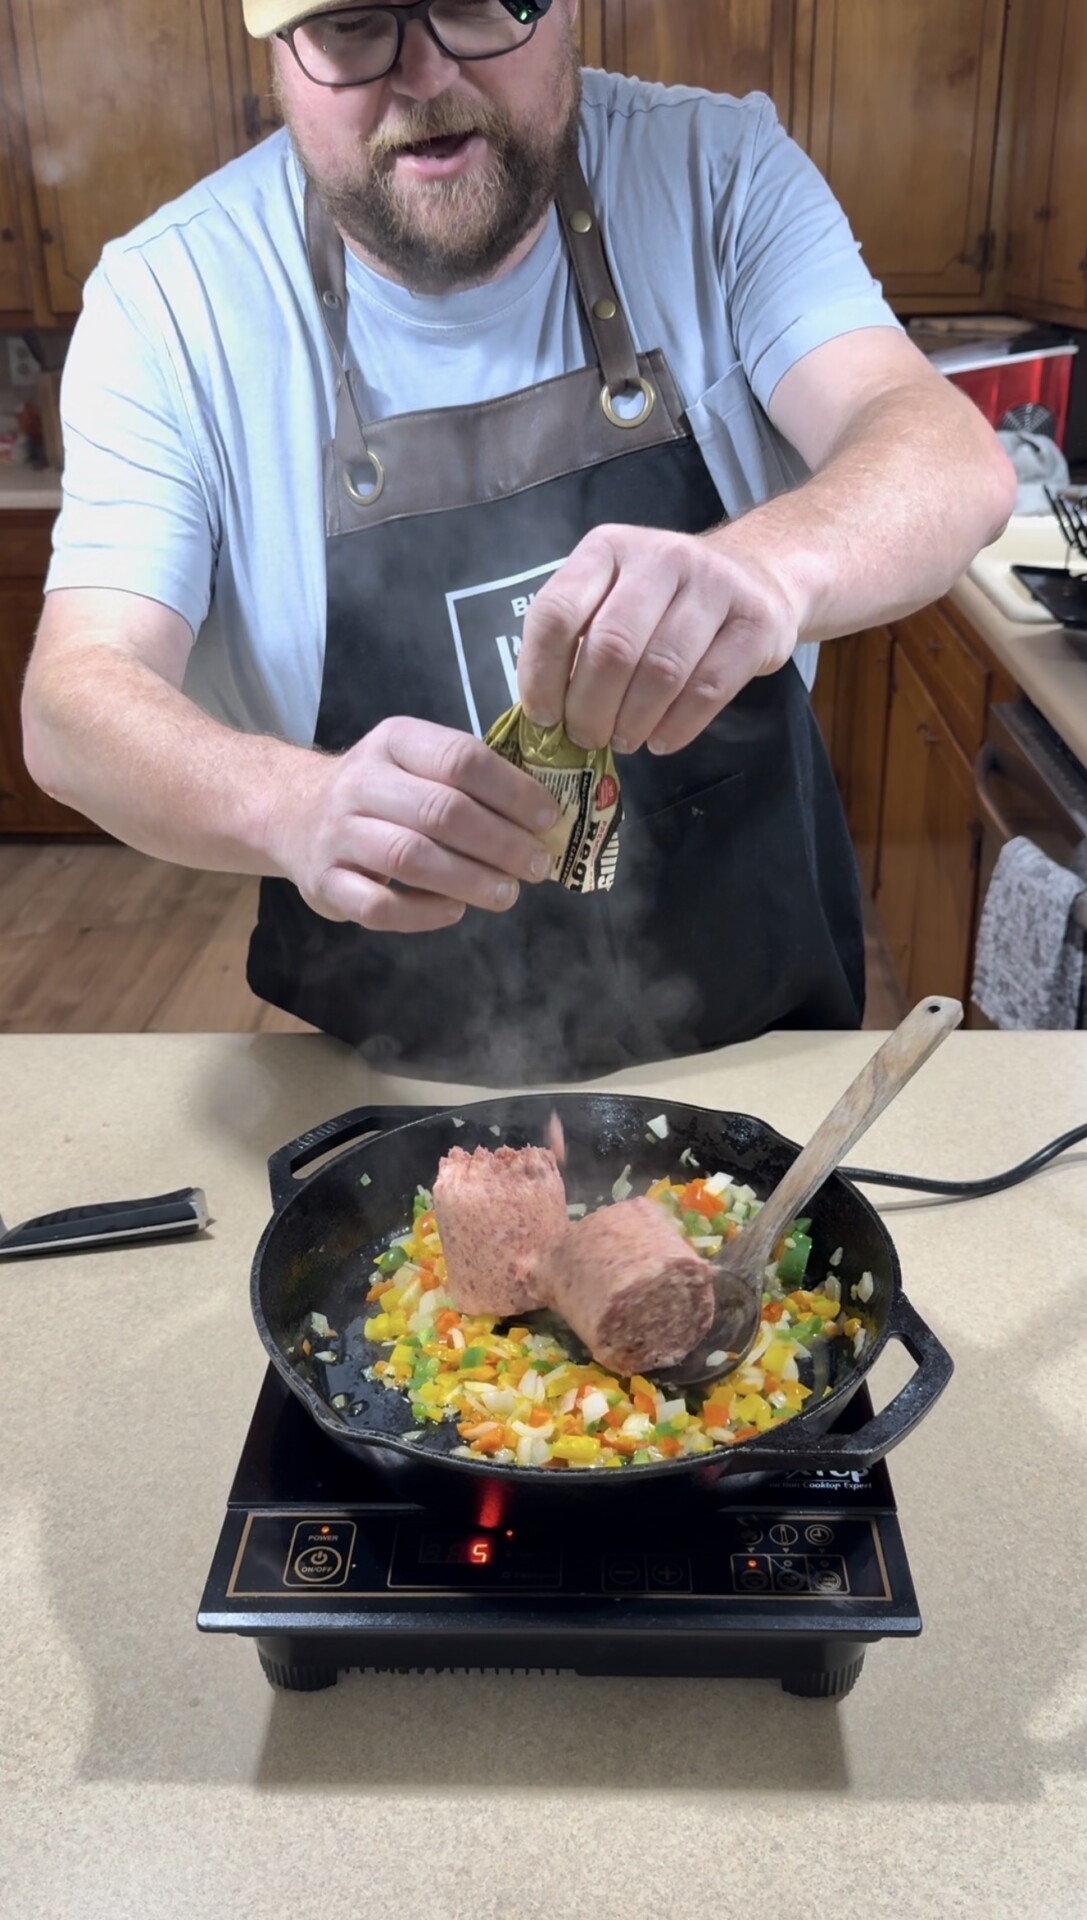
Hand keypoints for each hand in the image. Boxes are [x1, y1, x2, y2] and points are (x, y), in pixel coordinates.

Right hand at [269, 717, 561, 933]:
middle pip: (442, 812)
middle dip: (501, 842)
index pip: (461, 759)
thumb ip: (470, 780)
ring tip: (508, 894)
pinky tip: (455, 910)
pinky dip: (424, 913)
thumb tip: (545, 818)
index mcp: (395, 742)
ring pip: (411, 858)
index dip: (513, 792)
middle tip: (537, 865)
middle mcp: (361, 783)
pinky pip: (379, 906)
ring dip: (470, 879)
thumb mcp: (415, 762)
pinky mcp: (325, 883)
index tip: (549, 818)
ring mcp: (338, 834)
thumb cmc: (380, 792)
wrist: (293, 813)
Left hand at [517, 524, 807, 755]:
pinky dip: (678, 725)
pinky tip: (662, 741)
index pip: (557, 613)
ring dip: (633, 721)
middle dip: (591, 708)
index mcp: (608, 549)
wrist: (757, 574)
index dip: (541, 674)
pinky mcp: (756, 621)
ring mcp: (714, 585)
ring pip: (661, 670)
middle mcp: (660, 558)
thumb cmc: (667, 600)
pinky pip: (709, 687)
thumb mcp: (614, 596)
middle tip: (588, 737)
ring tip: (624, 740)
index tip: (544, 717)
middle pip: (612, 648)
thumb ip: (579, 640)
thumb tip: (548, 713)